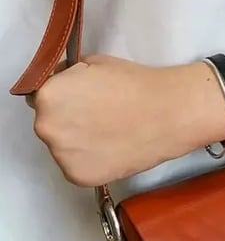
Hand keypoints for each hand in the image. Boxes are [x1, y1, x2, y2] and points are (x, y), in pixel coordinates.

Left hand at [31, 56, 224, 186]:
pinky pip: (77, 167)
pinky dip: (91, 160)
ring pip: (63, 147)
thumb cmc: (135, 84)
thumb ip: (67, 76)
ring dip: (78, 142)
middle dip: (69, 119)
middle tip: (99, 116)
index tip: (83, 99)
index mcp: (47, 96)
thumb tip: (60, 85)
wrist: (168, 113)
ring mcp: (62, 156)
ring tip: (109, 133)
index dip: (64, 96)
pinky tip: (112, 148)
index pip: (42, 97)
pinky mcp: (78, 177)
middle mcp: (46, 128)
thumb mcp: (93, 63)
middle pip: (50, 124)